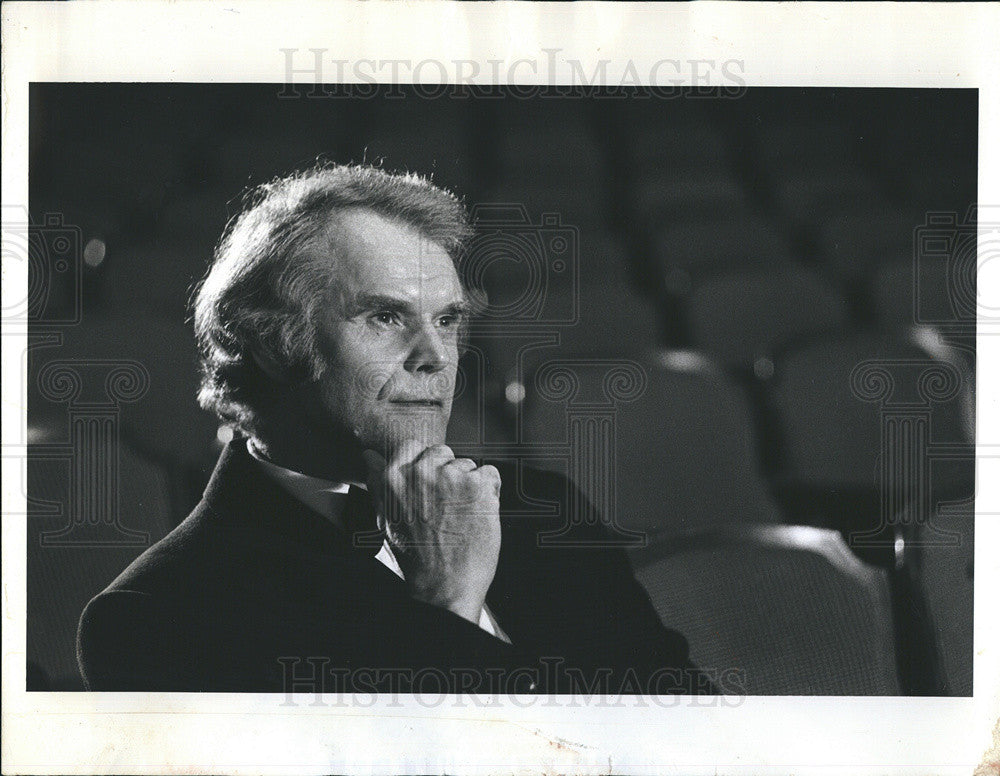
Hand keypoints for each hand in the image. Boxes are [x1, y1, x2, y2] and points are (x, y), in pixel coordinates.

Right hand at [362, 440, 500, 624]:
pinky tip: (478, 513)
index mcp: (394, 478)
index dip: (424, 464)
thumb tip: (369, 456)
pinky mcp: (480, 485)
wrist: (445, 587)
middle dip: (447, 474)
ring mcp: (452, 476)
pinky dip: (489, 492)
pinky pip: (490, 474)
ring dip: (467, 485)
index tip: (429, 483)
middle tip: (445, 506)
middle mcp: (422, 472)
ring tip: (460, 515)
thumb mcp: (386, 519)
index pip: (413, 446)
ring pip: (466, 465)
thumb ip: (378, 482)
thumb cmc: (417, 557)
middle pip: (442, 453)